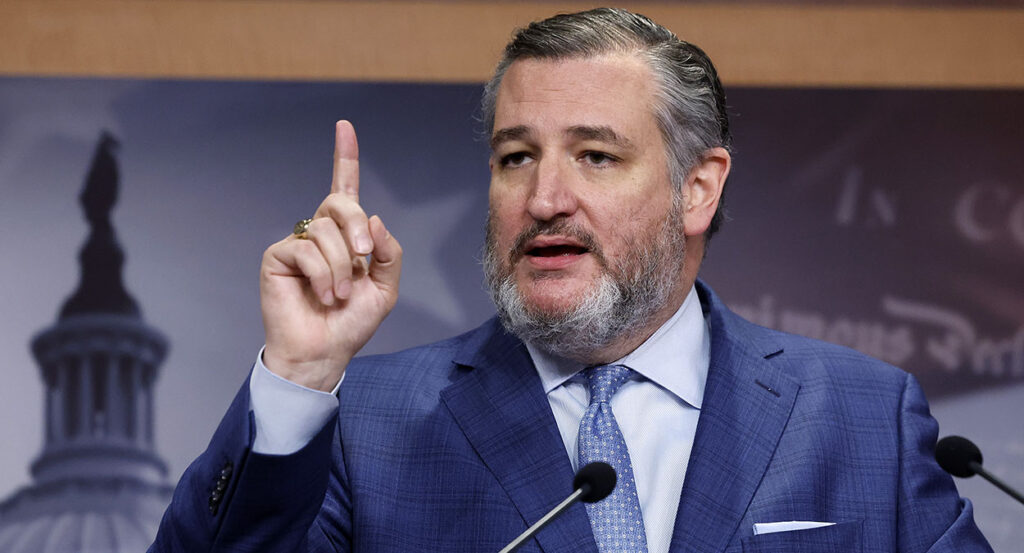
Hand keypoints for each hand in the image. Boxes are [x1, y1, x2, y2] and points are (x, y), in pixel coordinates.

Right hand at [259, 121, 401, 390]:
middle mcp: (321, 233)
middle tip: (364, 259)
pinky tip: (325, 296)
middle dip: (357, 227)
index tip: (345, 127)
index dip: (345, 157)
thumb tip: (374, 219)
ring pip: (326, 231)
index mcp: (347, 236)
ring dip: (342, 267)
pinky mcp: (277, 256)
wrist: (325, 352)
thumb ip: (388, 252)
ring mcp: (298, 243)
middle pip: (341, 202)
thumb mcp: (385, 287)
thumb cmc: (352, 322)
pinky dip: (323, 275)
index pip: (345, 189)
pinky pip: (306, 249)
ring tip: (340, 295)